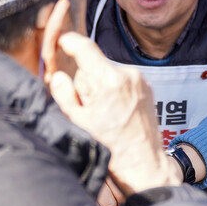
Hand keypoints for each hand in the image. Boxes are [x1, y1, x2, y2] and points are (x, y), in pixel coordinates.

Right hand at [44, 13, 180, 193]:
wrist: (145, 164)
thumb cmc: (112, 148)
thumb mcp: (77, 122)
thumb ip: (63, 94)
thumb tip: (59, 76)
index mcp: (108, 80)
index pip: (84, 46)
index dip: (68, 41)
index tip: (59, 42)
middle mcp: (127, 74)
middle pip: (93, 64)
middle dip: (85, 80)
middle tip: (87, 108)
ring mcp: (140, 80)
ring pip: (107, 73)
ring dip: (100, 86)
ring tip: (105, 114)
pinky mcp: (147, 87)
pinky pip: (121, 80)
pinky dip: (114, 90)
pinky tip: (117, 113)